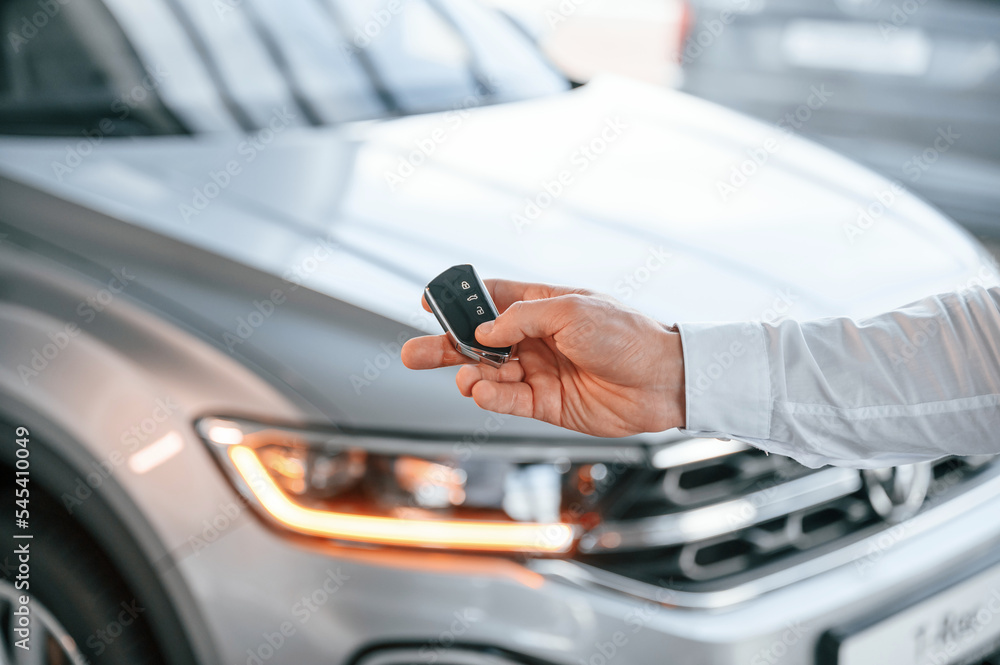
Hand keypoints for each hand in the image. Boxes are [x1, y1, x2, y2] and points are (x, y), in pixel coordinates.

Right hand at [401, 279, 685, 436]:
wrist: (662, 381)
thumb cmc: (625, 334)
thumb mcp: (571, 311)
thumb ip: (521, 319)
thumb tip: (483, 333)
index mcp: (541, 306)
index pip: (490, 301)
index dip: (459, 303)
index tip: (428, 303)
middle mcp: (534, 339)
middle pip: (478, 343)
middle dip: (445, 347)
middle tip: (412, 354)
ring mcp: (538, 372)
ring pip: (487, 375)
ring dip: (470, 377)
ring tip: (467, 379)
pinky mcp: (545, 404)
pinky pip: (506, 401)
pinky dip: (489, 398)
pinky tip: (481, 393)